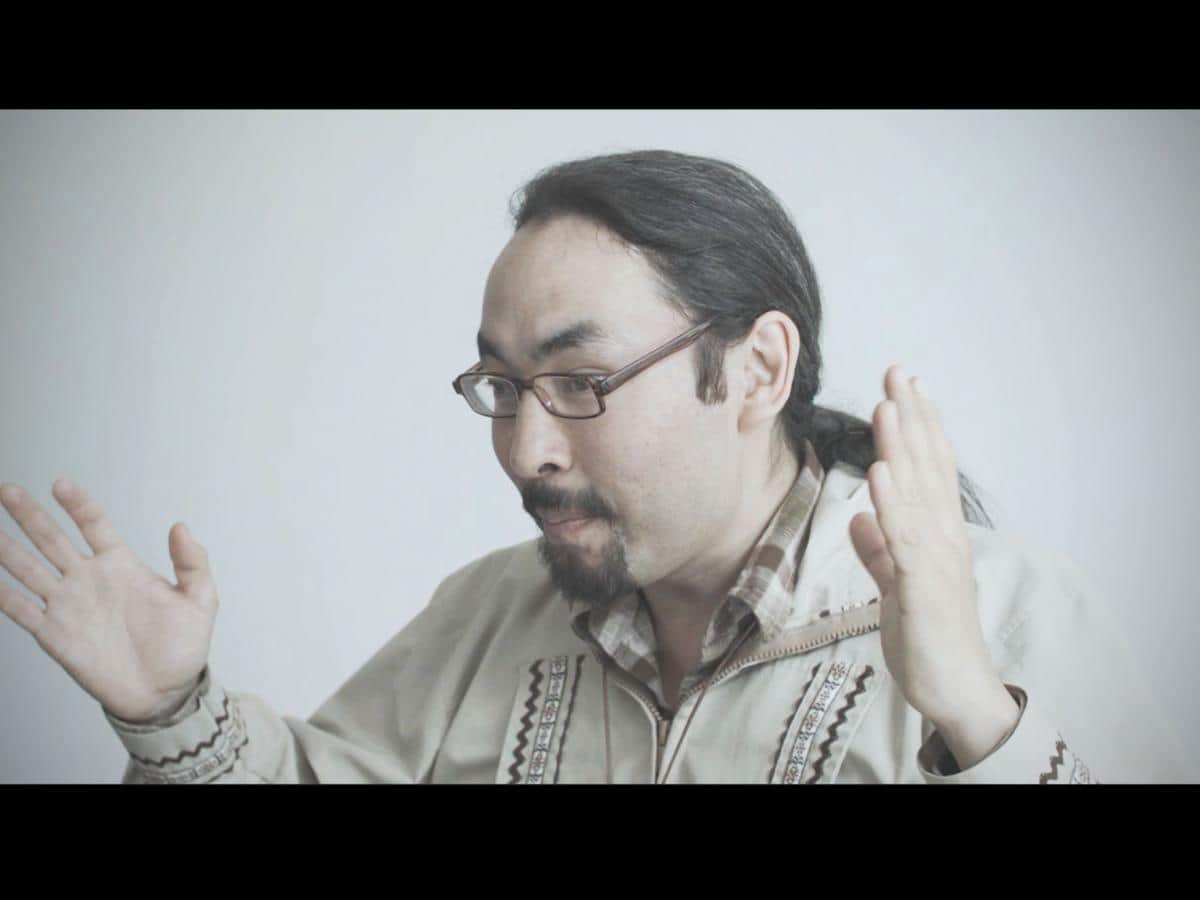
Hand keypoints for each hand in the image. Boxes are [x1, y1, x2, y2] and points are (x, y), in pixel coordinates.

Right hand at [0, 479, 216, 722]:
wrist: (165, 694)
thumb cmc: (183, 648)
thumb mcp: (200, 601)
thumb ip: (192, 563)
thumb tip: (181, 526)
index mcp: (122, 566)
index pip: (94, 526)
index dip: (78, 504)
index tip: (61, 485)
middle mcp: (89, 580)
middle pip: (53, 539)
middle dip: (29, 515)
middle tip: (9, 490)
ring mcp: (69, 605)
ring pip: (29, 568)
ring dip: (7, 549)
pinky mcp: (54, 634)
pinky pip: (21, 610)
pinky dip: (3, 595)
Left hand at [848, 366, 1016, 766]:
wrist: (954, 688)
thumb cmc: (928, 635)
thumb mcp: (897, 584)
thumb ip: (880, 551)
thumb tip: (859, 519)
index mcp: (937, 533)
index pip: (929, 468)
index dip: (918, 426)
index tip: (904, 386)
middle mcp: (943, 537)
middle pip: (927, 466)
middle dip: (912, 417)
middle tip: (898, 371)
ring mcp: (936, 559)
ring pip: (917, 491)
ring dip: (902, 446)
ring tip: (887, 404)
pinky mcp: (922, 587)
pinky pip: (904, 539)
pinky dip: (892, 504)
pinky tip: (879, 473)